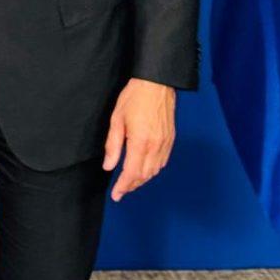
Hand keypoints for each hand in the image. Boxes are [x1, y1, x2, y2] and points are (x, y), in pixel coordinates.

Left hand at [102, 78, 175, 201]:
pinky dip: (153, 170)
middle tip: (120, 191)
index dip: (123, 186)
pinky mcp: (171, 140)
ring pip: (155, 171)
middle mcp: (156, 146)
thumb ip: (113, 145)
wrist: (157, 84)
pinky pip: (162, 162)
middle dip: (132, 186)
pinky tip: (145, 170)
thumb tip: (109, 166)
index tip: (116, 195)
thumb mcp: (116, 120)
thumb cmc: (134, 98)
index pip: (132, 173)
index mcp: (141, 142)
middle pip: (144, 175)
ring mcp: (165, 144)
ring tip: (130, 183)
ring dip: (142, 179)